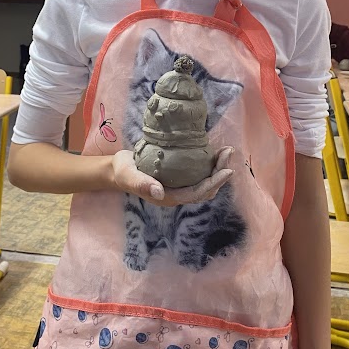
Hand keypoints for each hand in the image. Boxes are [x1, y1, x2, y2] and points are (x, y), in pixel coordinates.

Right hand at [111, 147, 233, 206]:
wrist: (120, 169)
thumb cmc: (124, 172)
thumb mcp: (129, 176)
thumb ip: (141, 184)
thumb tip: (160, 193)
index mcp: (170, 198)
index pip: (197, 193)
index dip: (214, 183)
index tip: (227, 170)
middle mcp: (178, 194)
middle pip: (206, 188)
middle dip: (220, 173)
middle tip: (228, 152)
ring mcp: (180, 186)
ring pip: (206, 181)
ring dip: (218, 168)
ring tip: (226, 150)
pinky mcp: (181, 176)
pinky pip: (200, 174)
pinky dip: (210, 164)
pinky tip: (214, 150)